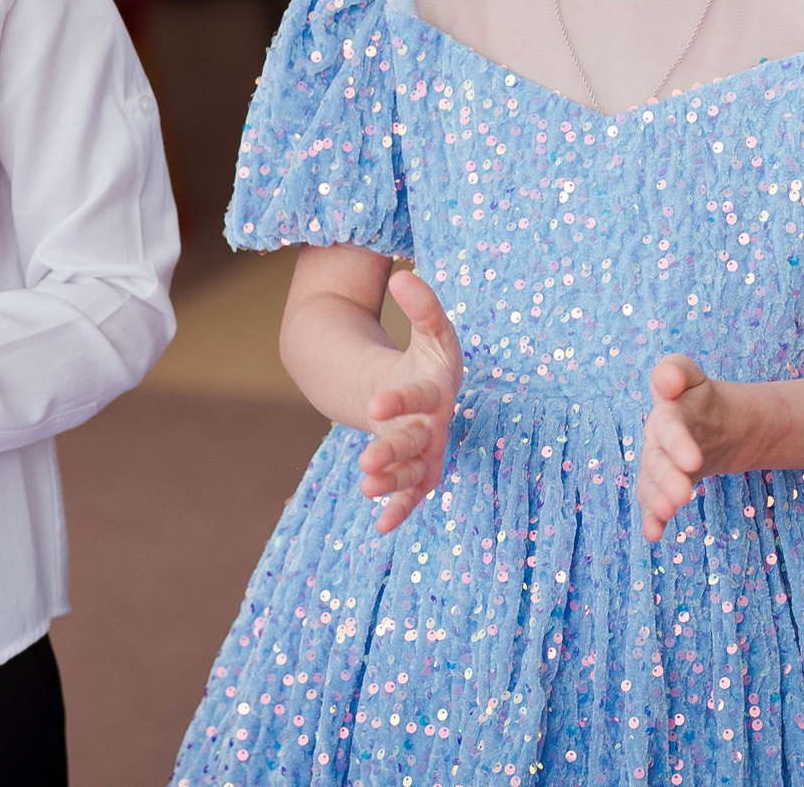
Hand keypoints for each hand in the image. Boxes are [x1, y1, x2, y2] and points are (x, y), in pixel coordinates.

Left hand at [355, 271, 461, 532]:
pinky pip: (413, 494)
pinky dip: (400, 509)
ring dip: (391, 482)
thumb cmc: (427, 358)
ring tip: (365, 486)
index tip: (376, 403)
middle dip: (392, 451)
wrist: (425, 389)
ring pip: (412, 471)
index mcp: (438, 388)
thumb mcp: (429, 330)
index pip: (420, 395)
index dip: (401, 401)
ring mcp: (428, 450)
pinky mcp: (419, 471)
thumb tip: (403, 277)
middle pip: (415, 441)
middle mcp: (436, 424)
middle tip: (367, 460)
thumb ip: (421, 305)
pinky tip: (381, 526)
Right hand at [638, 354, 753, 542]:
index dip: (678, 442)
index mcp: (666, 411)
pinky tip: (653, 534)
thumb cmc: (702, 398)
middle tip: (682, 496)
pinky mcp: (663, 486)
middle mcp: (655, 438)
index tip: (693, 462)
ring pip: (653, 483)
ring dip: (657, 499)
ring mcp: (658, 463)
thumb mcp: (693, 376)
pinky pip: (653, 502)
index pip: (670, 424)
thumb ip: (677, 371)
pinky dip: (651, 518)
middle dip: (668, 478)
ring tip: (668, 512)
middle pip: (658, 460)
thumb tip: (666, 380)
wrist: (717, 426)